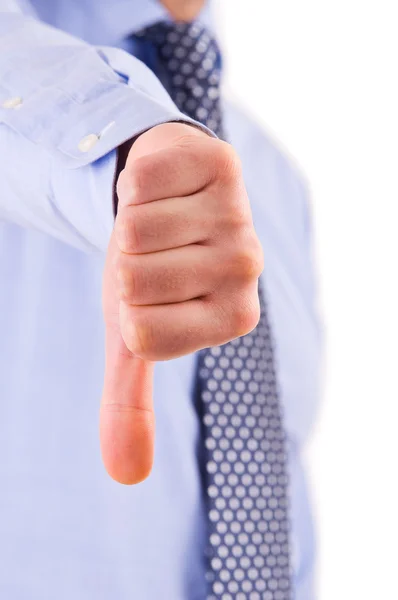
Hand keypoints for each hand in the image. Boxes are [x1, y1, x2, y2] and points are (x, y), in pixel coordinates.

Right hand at [100, 122, 263, 484]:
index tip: (151, 293)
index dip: (127, 310)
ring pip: (134, 231)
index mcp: (232, 319)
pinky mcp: (219, 165)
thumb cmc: (153, 272)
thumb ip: (133, 404)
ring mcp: (238, 215)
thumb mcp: (138, 338)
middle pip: (134, 280)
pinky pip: (139, 183)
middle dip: (125, 264)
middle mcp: (246, 270)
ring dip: (129, 225)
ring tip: (161, 222)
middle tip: (155, 252)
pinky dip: (132, 186)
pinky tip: (164, 190)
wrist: (169, 203)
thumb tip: (126, 478)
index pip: (143, 334)